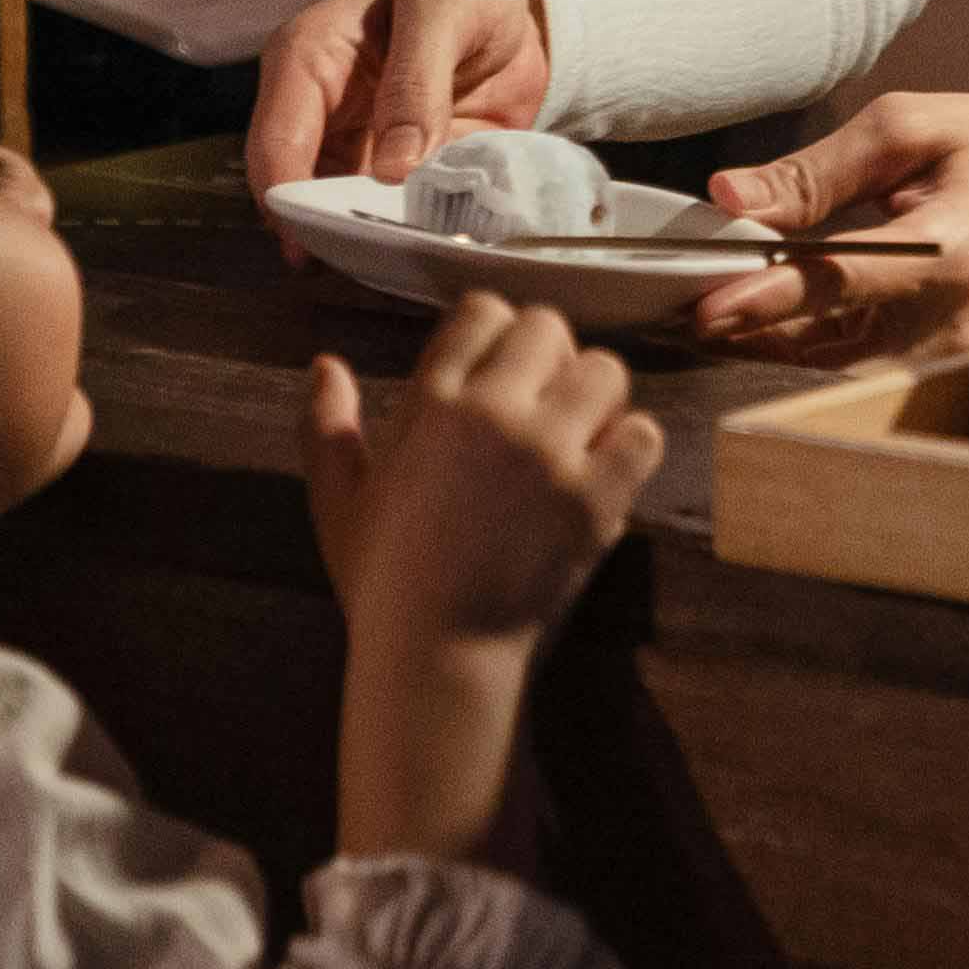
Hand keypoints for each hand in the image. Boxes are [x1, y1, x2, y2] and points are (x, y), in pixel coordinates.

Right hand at [245, 0, 554, 240]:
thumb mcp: (444, 7)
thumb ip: (417, 80)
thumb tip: (394, 169)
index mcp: (307, 58)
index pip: (278, 141)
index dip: (288, 198)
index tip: (316, 245)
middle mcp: (322, 111)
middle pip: (300, 189)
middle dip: (328, 231)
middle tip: (369, 266)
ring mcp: (360, 147)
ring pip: (344, 211)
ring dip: (370, 241)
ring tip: (402, 266)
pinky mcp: (402, 172)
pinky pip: (396, 215)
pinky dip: (410, 236)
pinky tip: (430, 253)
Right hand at [304, 293, 664, 866]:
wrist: (438, 657)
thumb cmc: (384, 583)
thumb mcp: (338, 502)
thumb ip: (327, 428)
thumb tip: (325, 364)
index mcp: (429, 403)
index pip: (483, 311)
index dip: (498, 335)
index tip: (501, 374)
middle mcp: (491, 413)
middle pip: (548, 327)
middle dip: (551, 359)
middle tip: (545, 406)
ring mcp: (548, 453)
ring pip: (604, 370)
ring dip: (598, 397)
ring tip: (582, 437)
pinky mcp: (596, 497)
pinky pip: (643, 433)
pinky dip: (632, 447)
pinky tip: (608, 473)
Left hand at [679, 90, 968, 362]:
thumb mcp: (907, 128)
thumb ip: (817, 170)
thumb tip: (730, 199)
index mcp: (952, 245)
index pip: (847, 279)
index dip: (774, 296)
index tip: (710, 304)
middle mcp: (952, 315)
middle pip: (829, 337)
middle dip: (749, 325)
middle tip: (674, 303)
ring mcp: (947, 350)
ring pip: (831, 361)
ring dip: (762, 339)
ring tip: (694, 311)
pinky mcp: (937, 362)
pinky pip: (851, 362)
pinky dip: (796, 343)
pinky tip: (748, 322)